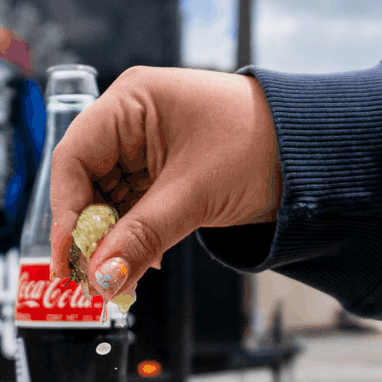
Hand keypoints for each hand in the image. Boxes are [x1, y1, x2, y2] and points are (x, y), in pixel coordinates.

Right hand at [48, 67, 280, 297]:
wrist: (316, 154)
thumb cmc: (263, 145)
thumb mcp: (195, 194)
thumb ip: (141, 237)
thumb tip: (101, 279)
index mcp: (131, 101)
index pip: (74, 158)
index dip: (65, 211)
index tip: (68, 258)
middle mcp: (131, 119)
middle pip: (86, 182)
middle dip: (89, 233)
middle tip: (91, 279)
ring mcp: (145, 146)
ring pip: (107, 200)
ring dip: (111, 242)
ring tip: (117, 280)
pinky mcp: (162, 171)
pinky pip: (131, 208)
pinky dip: (132, 238)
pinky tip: (138, 264)